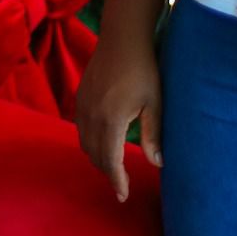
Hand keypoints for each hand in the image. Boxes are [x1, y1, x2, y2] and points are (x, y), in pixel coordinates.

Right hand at [75, 36, 163, 202]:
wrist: (122, 39)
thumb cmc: (144, 69)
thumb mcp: (155, 103)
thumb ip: (153, 134)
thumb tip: (157, 163)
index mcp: (110, 121)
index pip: (110, 161)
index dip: (117, 181)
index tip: (123, 196)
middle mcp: (91, 117)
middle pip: (94, 156)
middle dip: (107, 172)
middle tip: (121, 184)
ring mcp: (82, 107)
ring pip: (84, 144)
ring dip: (97, 158)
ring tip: (113, 166)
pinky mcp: (79, 99)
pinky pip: (80, 129)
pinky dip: (90, 142)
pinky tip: (103, 141)